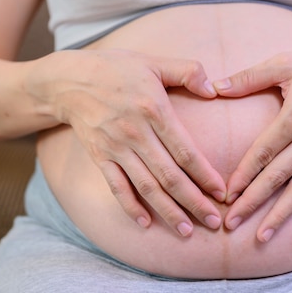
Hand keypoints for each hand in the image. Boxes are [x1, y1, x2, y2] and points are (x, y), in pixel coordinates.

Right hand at [30, 49, 225, 236]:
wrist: (69, 80)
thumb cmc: (116, 68)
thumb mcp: (154, 61)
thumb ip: (187, 71)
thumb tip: (214, 89)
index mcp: (153, 109)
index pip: (185, 151)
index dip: (205, 175)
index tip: (222, 193)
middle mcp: (135, 133)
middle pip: (169, 176)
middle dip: (193, 202)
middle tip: (214, 221)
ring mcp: (116, 148)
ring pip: (146, 187)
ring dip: (168, 211)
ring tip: (187, 231)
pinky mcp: (100, 157)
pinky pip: (116, 187)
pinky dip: (130, 207)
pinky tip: (145, 223)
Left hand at [213, 48, 291, 241]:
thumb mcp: (287, 62)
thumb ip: (250, 77)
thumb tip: (214, 87)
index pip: (264, 151)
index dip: (243, 174)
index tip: (226, 194)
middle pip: (278, 176)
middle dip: (253, 201)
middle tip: (231, 223)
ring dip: (281, 215)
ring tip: (262, 236)